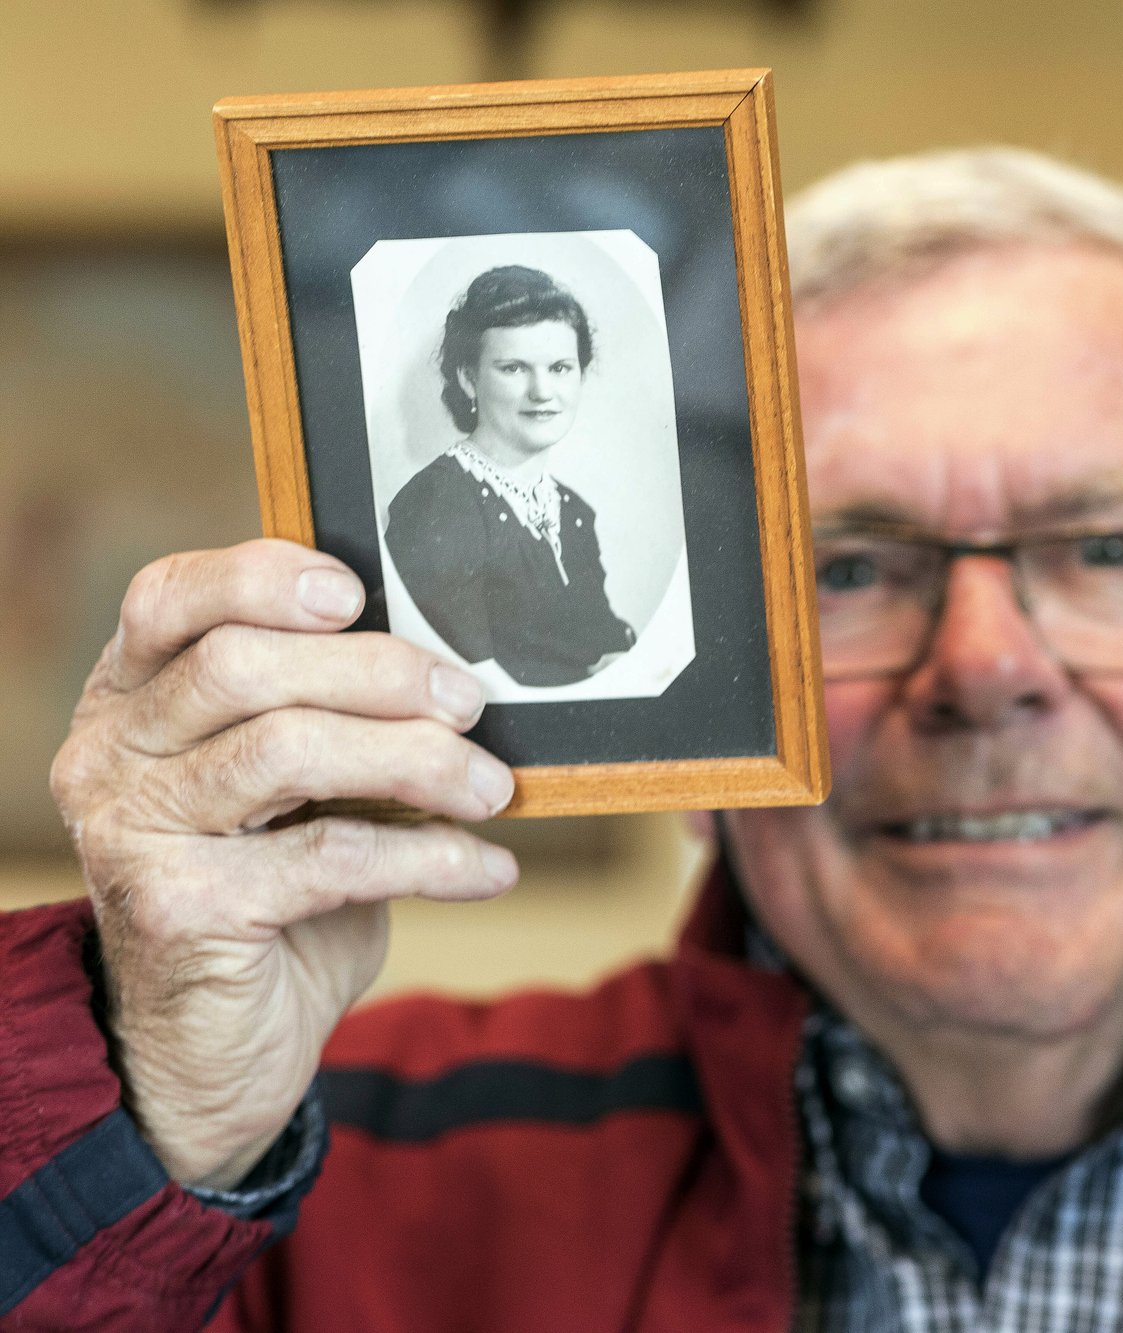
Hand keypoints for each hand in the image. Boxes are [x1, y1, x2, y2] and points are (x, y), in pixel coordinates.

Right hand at [49, 540, 519, 1188]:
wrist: (218, 1048)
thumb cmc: (275, 898)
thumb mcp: (300, 793)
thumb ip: (333, 717)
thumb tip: (453, 671)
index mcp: (129, 700)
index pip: (169, 597)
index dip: (263, 576)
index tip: (359, 591)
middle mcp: (109, 756)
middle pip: (243, 665)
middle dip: (379, 673)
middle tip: (469, 703)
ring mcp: (132, 832)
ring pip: (285, 749)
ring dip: (413, 759)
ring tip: (489, 787)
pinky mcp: (178, 909)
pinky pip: (328, 857)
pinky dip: (429, 857)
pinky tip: (485, 868)